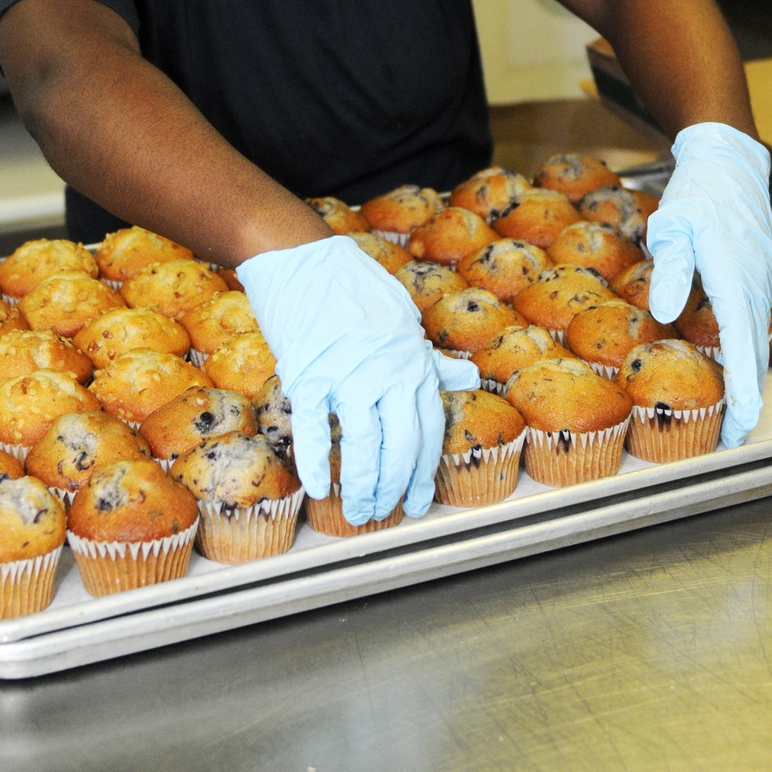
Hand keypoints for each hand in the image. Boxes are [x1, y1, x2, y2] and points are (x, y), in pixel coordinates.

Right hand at [237, 235, 478, 523]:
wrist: (303, 258)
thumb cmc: (353, 287)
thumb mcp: (402, 318)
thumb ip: (428, 357)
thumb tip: (467, 377)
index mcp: (412, 361)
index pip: (429, 428)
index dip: (424, 470)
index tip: (418, 498)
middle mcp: (387, 372)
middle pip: (401, 445)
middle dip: (395, 488)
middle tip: (384, 513)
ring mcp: (348, 374)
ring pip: (364, 445)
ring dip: (362, 486)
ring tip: (357, 512)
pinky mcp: (309, 373)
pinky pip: (315, 428)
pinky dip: (317, 462)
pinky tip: (319, 487)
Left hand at [647, 123, 771, 447]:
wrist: (727, 163)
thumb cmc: (696, 193)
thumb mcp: (673, 226)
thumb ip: (672, 270)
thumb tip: (665, 314)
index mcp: (732, 275)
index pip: (741, 343)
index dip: (743, 388)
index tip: (742, 424)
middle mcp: (754, 284)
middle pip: (755, 352)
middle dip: (748, 398)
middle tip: (733, 438)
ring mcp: (761, 281)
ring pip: (757, 339)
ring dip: (748, 377)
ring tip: (734, 416)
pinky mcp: (758, 277)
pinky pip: (754, 321)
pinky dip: (747, 351)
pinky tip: (735, 370)